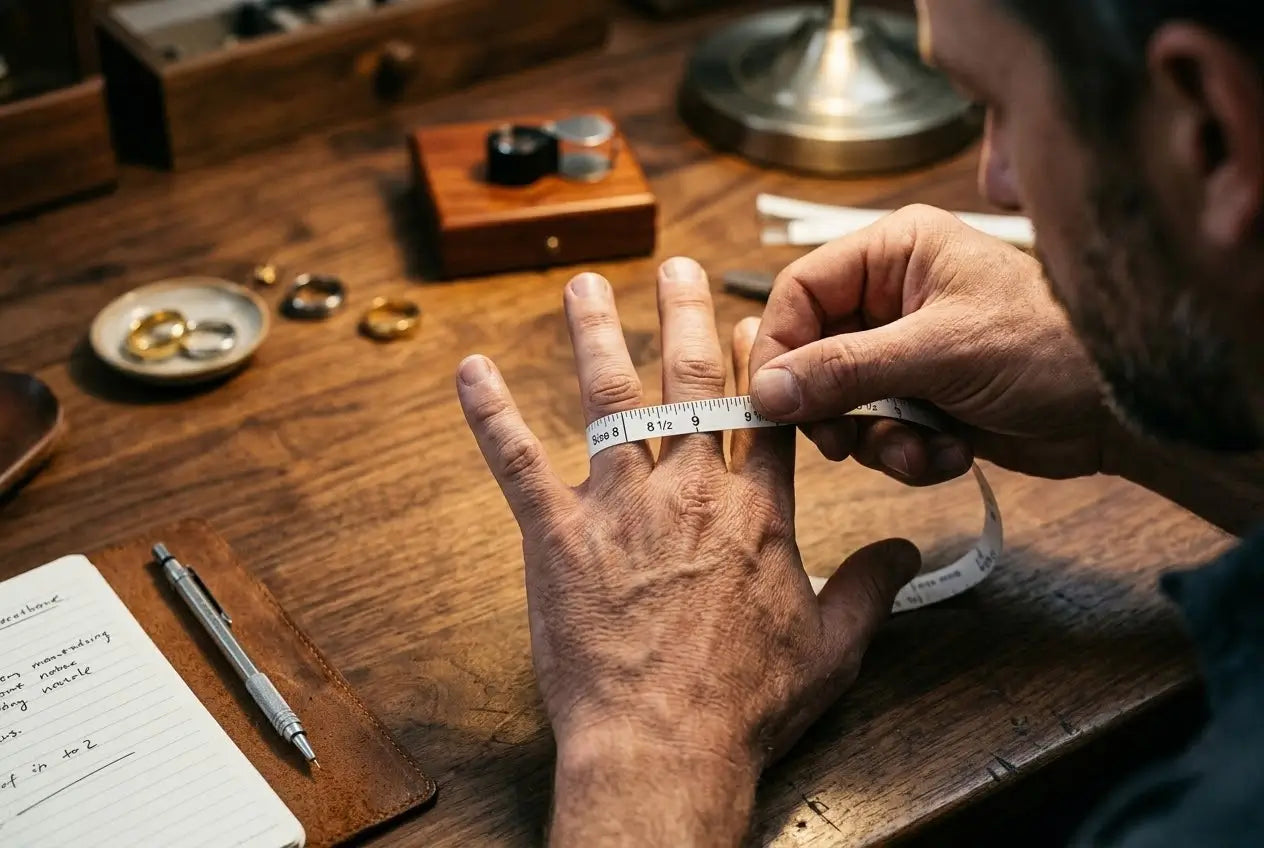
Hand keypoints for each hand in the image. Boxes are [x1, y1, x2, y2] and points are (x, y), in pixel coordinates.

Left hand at [457, 257, 919, 846]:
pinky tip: (471, 370)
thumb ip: (872, 589)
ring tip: (586, 286)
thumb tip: (907, 551)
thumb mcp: (834, 649)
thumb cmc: (747, 705)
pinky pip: (518, 461)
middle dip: (684, 315)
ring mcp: (620, 507)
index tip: (749, 321)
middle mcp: (691, 491)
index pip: (762, 413)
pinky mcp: (558, 536)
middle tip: (677, 266)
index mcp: (757, 512)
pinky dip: (491, 413)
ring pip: (610, 400)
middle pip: (690, 382)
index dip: (757, 363)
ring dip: (596, 335)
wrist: (666, 746)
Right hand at [749, 205, 1109, 483]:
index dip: (777, 346)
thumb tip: (765, 391)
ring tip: (920, 449)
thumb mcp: (940, 352)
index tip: (770, 400)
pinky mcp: (922, 399)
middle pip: (812, 353)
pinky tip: (951, 456)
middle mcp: (892, 297)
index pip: (800, 291)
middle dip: (829, 406)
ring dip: (874, 439)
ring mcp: (906, 351)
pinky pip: (877, 432)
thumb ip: (845, 370)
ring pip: (840, 403)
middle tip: (839, 442)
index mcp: (896, 252)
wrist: (1127, 410)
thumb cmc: (1050, 349)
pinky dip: (905, 454)